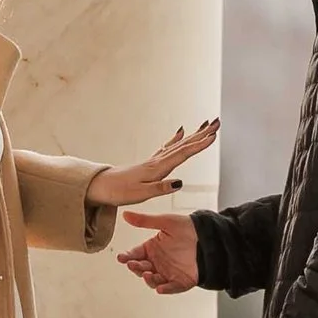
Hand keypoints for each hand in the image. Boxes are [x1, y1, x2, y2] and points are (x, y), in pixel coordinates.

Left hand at [87, 117, 218, 211]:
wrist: (100, 187)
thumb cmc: (119, 192)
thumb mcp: (140, 194)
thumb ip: (160, 188)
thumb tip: (180, 183)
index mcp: (158, 168)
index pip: (183, 154)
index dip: (199, 146)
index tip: (214, 136)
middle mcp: (157, 161)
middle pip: (184, 144)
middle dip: (201, 134)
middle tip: (217, 123)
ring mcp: (154, 160)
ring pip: (178, 144)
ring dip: (194, 135)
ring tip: (206, 125)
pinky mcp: (150, 163)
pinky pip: (168, 147)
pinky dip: (177, 139)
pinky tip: (181, 132)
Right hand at [117, 209, 199, 295]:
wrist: (208, 236)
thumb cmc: (187, 228)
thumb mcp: (165, 222)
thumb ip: (145, 221)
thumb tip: (126, 214)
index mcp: (152, 249)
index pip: (135, 254)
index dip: (127, 257)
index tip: (121, 258)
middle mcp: (158, 262)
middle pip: (141, 268)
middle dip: (136, 268)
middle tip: (132, 264)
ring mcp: (168, 272)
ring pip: (153, 280)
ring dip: (148, 279)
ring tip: (146, 274)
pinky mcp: (180, 281)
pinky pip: (171, 287)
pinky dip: (165, 289)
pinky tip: (160, 288)